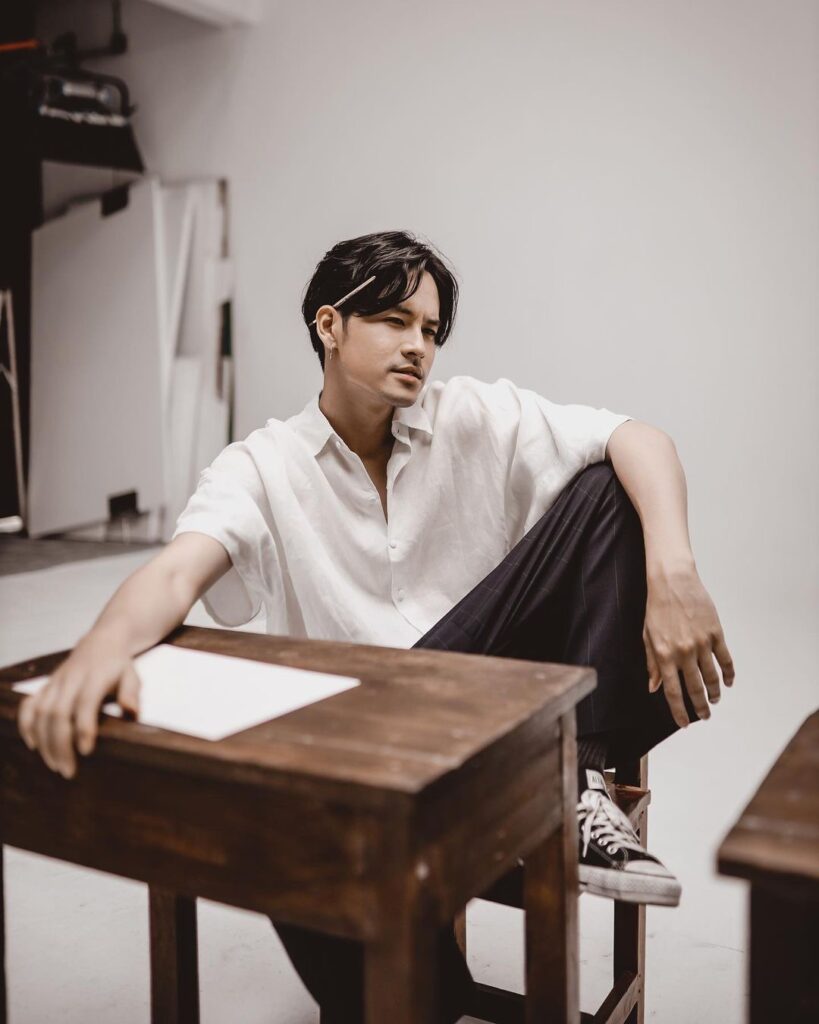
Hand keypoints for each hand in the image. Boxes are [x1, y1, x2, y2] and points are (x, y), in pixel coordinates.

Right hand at [17, 630, 141, 779]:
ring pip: (40, 712)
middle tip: (68, 770)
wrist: (102, 641)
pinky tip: (33, 745)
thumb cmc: (119, 666)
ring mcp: (55, 682)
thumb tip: (132, 712)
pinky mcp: (45, 686)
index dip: (84, 728)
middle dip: (60, 744)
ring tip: (55, 765)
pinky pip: (28, 705)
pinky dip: (26, 725)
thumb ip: (131, 693)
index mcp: (95, 676)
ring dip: (44, 741)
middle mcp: (71, 679)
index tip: (86, 752)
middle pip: (57, 713)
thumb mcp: (132, 675)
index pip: (85, 703)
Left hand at [642, 562, 734, 727]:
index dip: (678, 710)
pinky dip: (728, 673)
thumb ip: (652, 663)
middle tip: (704, 716)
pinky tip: (728, 682)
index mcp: (664, 655)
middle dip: (700, 707)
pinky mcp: (715, 633)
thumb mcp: (647, 636)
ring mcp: (701, 643)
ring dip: (714, 693)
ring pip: (712, 677)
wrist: (673, 582)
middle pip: (695, 688)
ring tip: (714, 701)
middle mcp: (684, 652)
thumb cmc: (656, 608)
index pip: (672, 691)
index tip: (683, 723)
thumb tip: (653, 687)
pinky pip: (725, 659)